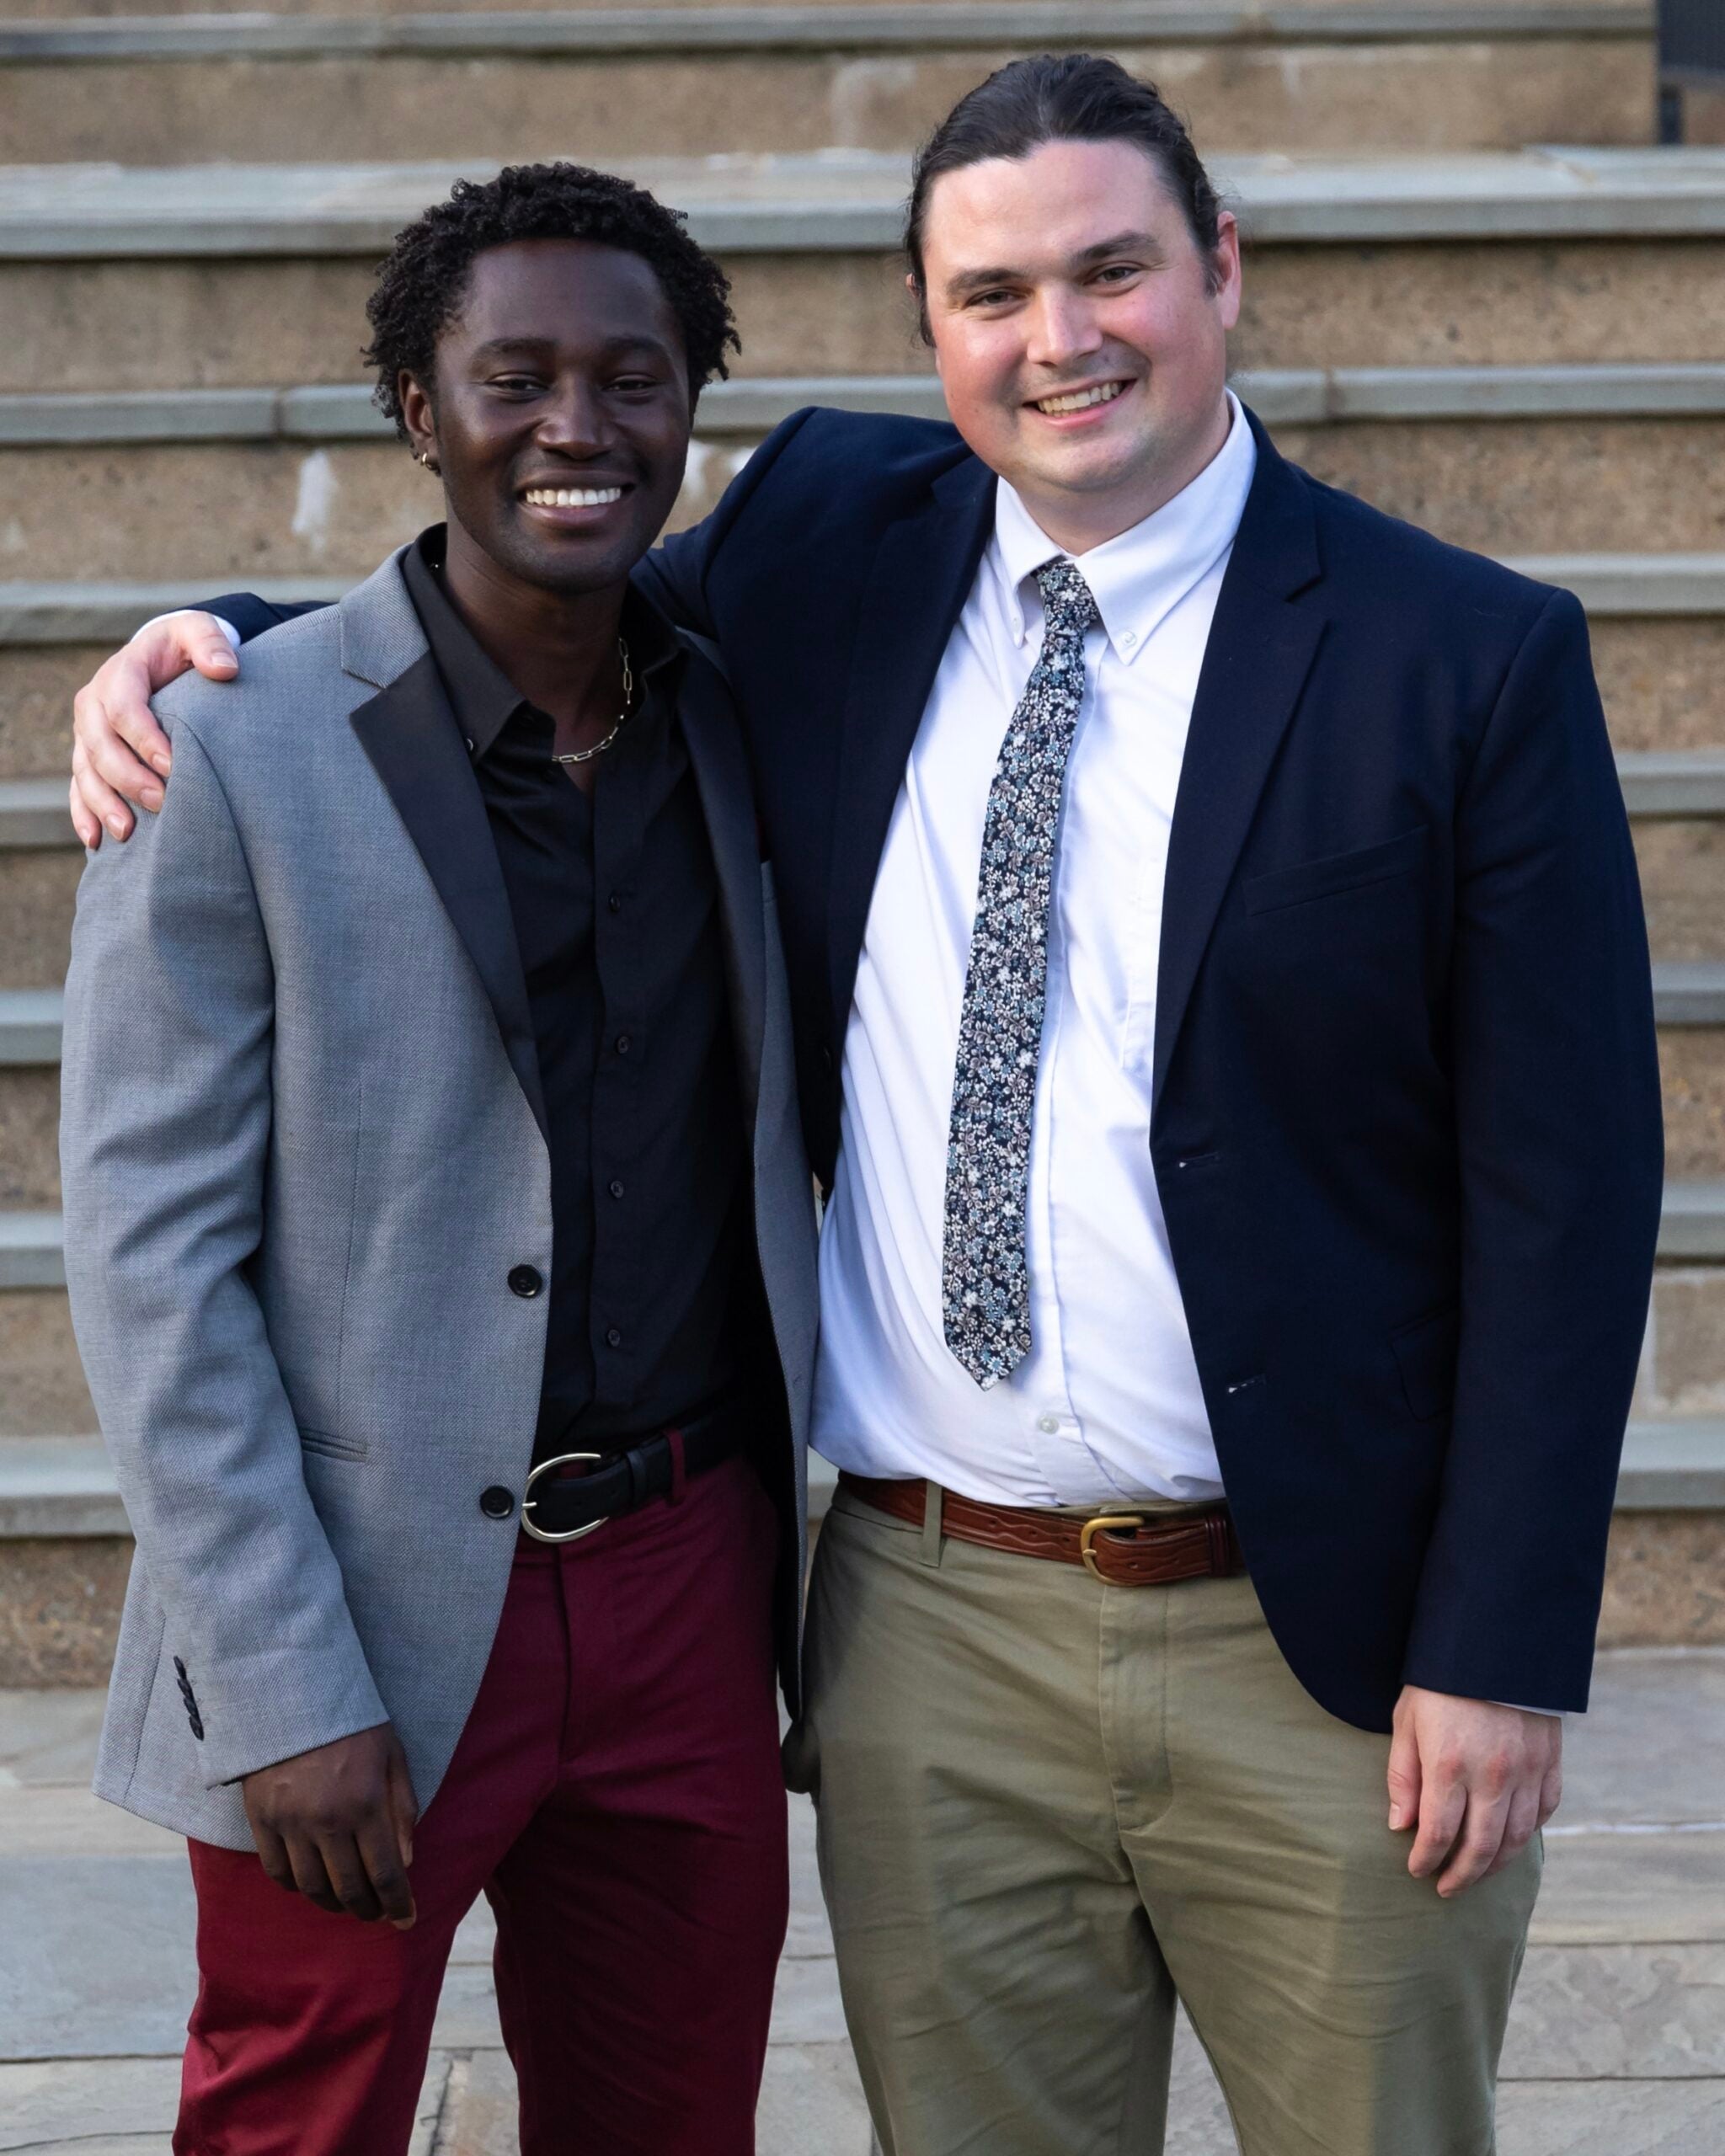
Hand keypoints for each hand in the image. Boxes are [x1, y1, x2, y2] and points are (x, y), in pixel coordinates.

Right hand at [70, 611, 237, 848]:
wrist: (163, 656)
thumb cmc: (185, 648)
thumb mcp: (198, 632)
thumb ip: (210, 643)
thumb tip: (226, 669)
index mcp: (121, 673)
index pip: (124, 708)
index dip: (144, 739)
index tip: (173, 766)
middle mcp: (95, 703)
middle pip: (100, 745)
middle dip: (127, 777)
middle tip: (160, 802)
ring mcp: (87, 731)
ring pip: (85, 770)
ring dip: (103, 803)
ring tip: (128, 832)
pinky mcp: (88, 754)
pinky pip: (78, 786)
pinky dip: (84, 813)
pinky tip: (96, 840)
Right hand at [241, 1721, 418, 1926]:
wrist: (293, 1690)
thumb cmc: (352, 1722)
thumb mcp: (393, 1755)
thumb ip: (403, 1810)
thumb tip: (406, 1861)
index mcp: (366, 1803)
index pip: (386, 1874)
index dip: (398, 1904)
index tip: (407, 1921)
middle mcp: (327, 1820)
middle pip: (349, 1889)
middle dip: (368, 1910)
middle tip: (377, 1914)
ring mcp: (289, 1822)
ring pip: (311, 1887)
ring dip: (333, 1903)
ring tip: (347, 1901)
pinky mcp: (260, 1819)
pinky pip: (277, 1871)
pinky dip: (296, 1886)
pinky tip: (310, 1884)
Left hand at [1388, 1686, 1561, 1896]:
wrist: (1495, 1643)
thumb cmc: (1441, 1683)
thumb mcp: (1407, 1721)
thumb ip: (1403, 1775)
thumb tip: (1400, 1825)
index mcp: (1450, 1766)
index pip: (1438, 1834)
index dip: (1426, 1860)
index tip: (1416, 1871)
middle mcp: (1493, 1777)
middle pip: (1480, 1848)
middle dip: (1461, 1875)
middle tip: (1446, 1889)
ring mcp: (1527, 1772)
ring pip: (1516, 1838)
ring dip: (1495, 1864)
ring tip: (1476, 1874)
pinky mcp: (1550, 1762)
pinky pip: (1543, 1811)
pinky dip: (1527, 1833)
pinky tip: (1510, 1839)